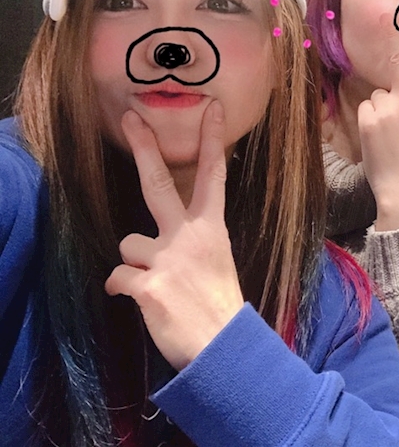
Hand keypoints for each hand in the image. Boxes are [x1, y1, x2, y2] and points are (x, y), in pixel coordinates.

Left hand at [105, 101, 244, 369]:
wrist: (222, 348)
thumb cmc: (220, 307)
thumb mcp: (217, 263)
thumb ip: (191, 242)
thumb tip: (154, 241)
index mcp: (211, 228)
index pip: (213, 176)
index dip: (211, 140)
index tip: (211, 109)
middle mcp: (189, 235)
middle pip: (160, 182)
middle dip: (143, 147)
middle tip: (130, 117)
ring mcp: (167, 257)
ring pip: (127, 242)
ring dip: (134, 263)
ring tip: (156, 285)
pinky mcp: (147, 284)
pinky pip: (117, 277)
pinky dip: (123, 289)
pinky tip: (142, 302)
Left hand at [358, 20, 398, 230]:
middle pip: (396, 65)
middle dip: (390, 41)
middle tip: (382, 19)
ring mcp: (384, 108)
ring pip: (377, 95)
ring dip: (380, 107)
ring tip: (386, 131)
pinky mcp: (367, 118)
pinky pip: (366, 108)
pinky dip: (369, 118)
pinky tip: (376, 136)